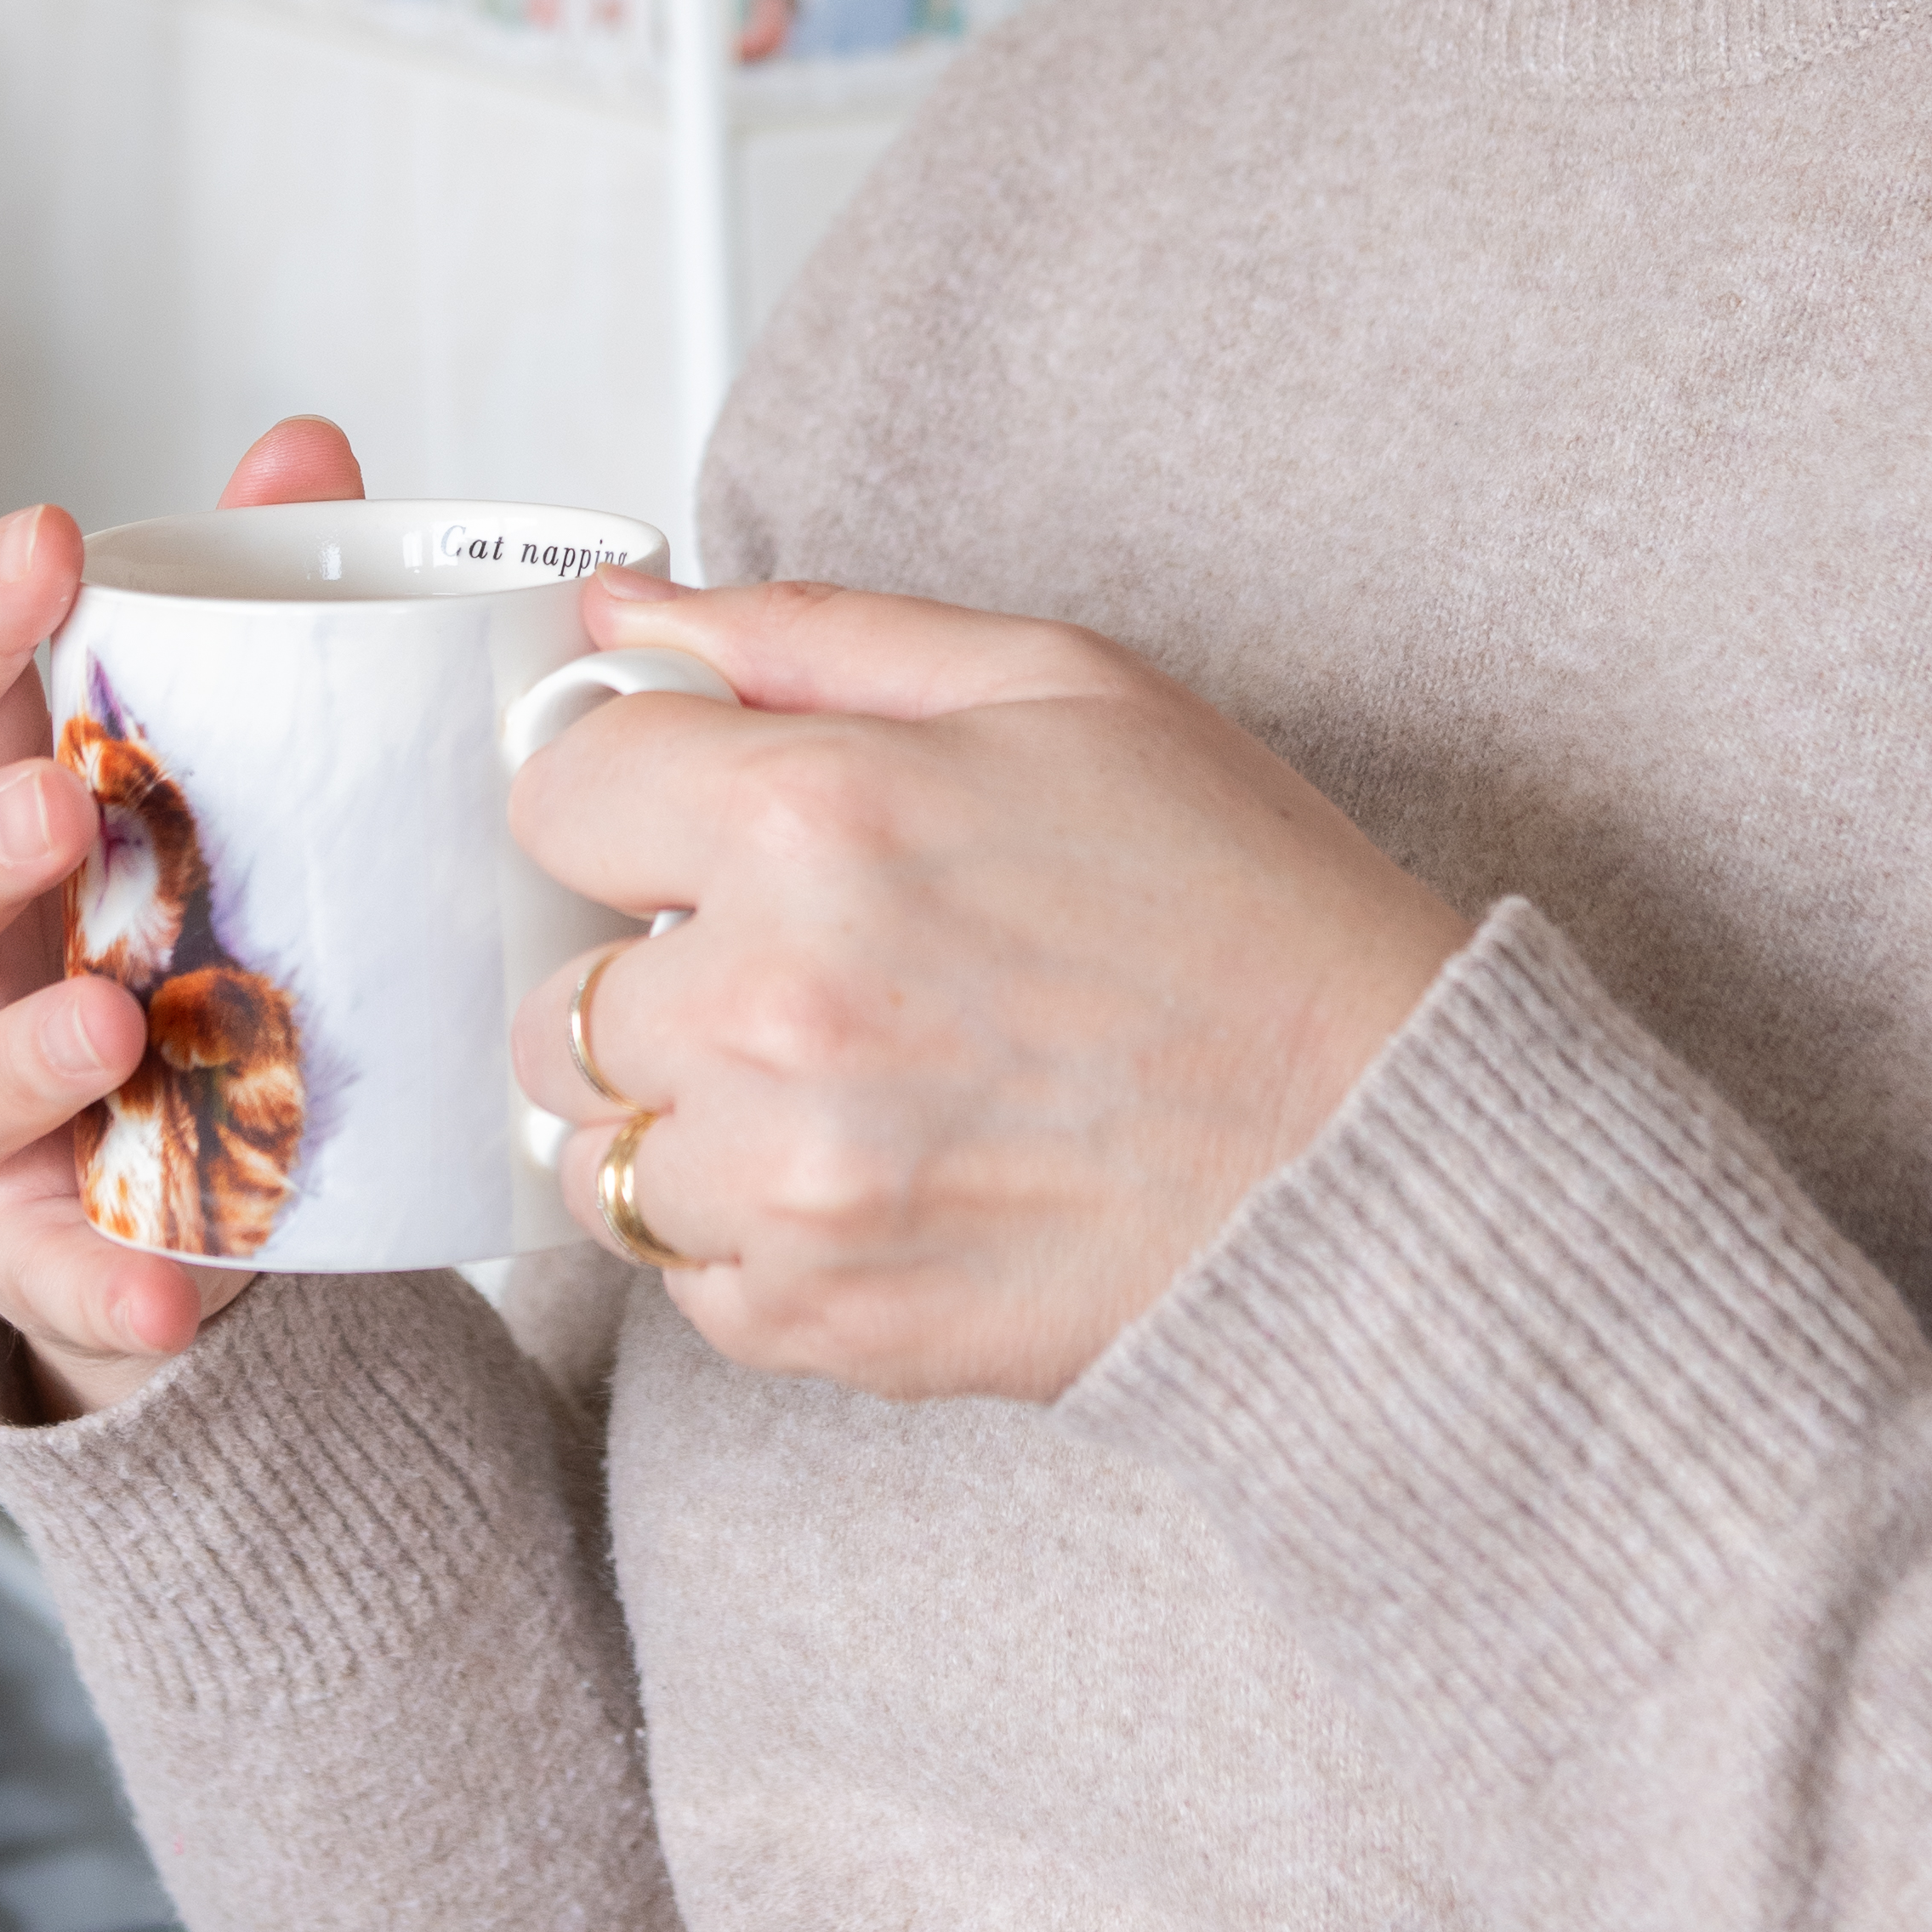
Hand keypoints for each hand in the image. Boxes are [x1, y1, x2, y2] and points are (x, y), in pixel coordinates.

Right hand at [0, 417, 364, 1421]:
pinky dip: (102, 1283)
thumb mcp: (208, 777)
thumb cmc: (175, 923)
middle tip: (65, 805)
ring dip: (25, 1053)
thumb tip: (305, 447)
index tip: (44, 541)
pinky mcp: (26, 1236)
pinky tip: (171, 1296)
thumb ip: (252, 616)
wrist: (178, 1163)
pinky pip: (51, 1268)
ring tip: (113, 1033)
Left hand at [512, 576, 1458, 1396]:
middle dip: (643, 968)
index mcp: (817, 817)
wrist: (1378, 1149)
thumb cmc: (1243, 910)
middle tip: (785, 959)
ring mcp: (790, 1179)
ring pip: (595, 1150)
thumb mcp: (1056, 685)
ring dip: (682, 1113)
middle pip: (552, 993)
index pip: (556, 793)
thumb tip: (621, 615)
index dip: (627, 796)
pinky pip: (680, 1275)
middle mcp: (776, 1004)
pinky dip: (745, 1229)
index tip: (692, 822)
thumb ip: (807, 637)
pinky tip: (873, 1169)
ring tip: (833, 1077)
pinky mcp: (823, 1317)